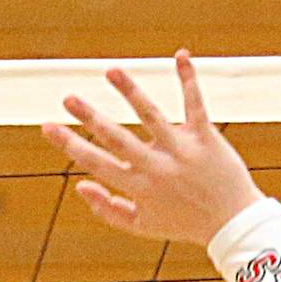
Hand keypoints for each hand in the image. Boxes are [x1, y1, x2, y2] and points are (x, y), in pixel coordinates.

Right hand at [41, 51, 261, 244]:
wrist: (233, 224)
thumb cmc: (184, 223)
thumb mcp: (144, 226)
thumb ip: (108, 209)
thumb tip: (79, 185)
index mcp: (140, 188)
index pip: (99, 163)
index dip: (71, 146)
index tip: (48, 127)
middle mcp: (158, 168)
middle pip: (119, 138)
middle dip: (91, 117)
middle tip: (68, 97)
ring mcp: (182, 151)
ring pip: (153, 116)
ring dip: (131, 91)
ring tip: (111, 70)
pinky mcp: (206, 139)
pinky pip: (195, 105)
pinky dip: (188, 80)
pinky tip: (181, 55)